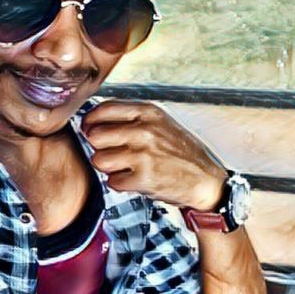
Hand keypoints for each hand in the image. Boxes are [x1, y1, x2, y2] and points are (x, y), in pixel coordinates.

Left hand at [81, 100, 225, 209]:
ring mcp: (144, 154)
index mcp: (148, 113)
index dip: (90, 120)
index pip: (104, 109)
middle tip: (110, 152)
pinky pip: (112, 181)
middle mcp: (144, 130)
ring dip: (107, 167)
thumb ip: (131, 118)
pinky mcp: (144, 178)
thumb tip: (95, 120)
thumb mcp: (160, 123)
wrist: (206, 180)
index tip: (88, 128)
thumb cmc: (180, 152)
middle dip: (98, 147)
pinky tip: (133, 180)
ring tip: (123, 167)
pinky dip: (120, 184)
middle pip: (95, 135)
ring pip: (99, 159)